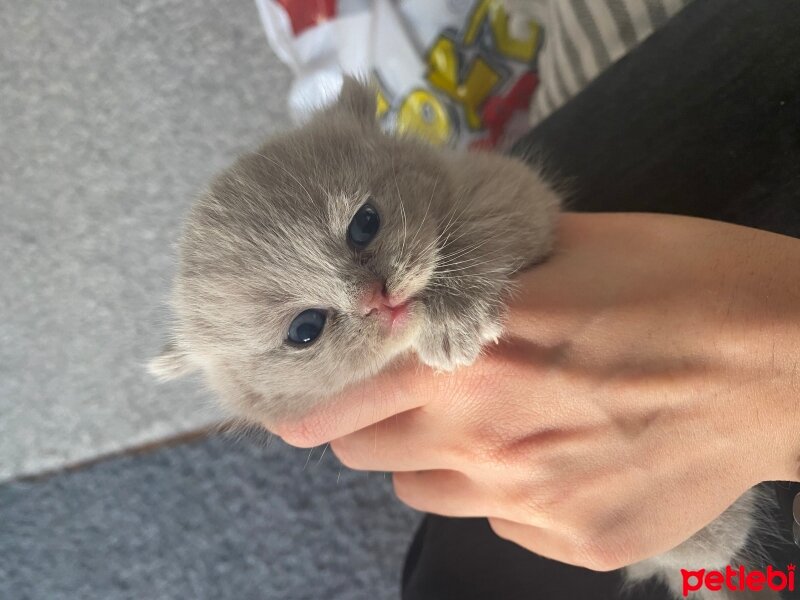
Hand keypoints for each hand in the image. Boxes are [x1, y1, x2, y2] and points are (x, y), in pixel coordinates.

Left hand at [274, 213, 799, 570]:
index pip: (339, 398)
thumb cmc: (679, 281)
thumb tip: (412, 291)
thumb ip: (471, 276)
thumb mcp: (564, 251)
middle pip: (362, 451)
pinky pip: (497, 519)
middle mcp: (483, 437)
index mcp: (471, 354)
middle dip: (367, 420)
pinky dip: (501, 488)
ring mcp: (529, 500)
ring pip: (420, 491)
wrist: (787, 362)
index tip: (299, 398)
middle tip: (404, 392)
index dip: (310, 398)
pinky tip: (554, 452)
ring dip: (429, 456)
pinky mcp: (574, 541)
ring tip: (484, 420)